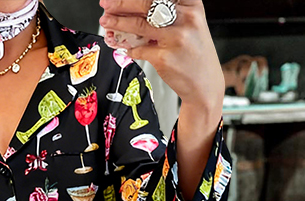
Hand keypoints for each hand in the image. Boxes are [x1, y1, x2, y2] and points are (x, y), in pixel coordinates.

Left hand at [99, 0, 224, 113]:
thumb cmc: (194, 53)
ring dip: (118, 23)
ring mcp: (175, 38)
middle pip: (147, 4)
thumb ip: (166, 14)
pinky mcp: (164, 58)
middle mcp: (186, 18)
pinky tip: (124, 46)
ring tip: (105, 21)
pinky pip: (139, 50)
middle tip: (106, 3)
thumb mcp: (188, 25)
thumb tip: (132, 9)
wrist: (205, 84)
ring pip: (139, 25)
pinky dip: (129, 47)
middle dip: (121, 3)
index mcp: (192, 5)